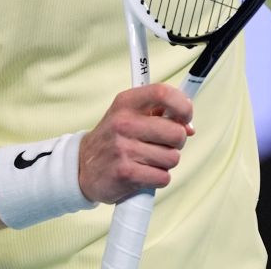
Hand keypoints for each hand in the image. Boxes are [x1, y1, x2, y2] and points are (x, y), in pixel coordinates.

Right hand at [78, 84, 193, 203]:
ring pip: (172, 157)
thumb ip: (160, 114)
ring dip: (166, 162)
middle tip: (164, 144)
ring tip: (149, 159)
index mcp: (126, 102)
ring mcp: (124, 148)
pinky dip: (158, 178)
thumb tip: (189, 127)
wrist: (82, 167)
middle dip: (177, 142)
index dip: (183, 106)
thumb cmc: (114, 138)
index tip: (186, 117)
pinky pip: (163, 177)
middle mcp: (124, 123)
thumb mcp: (129, 114)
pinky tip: (144, 173)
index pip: (163, 93)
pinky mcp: (126, 173)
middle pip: (176, 132)